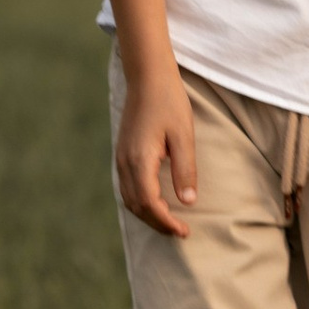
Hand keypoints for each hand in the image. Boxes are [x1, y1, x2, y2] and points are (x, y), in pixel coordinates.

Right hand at [115, 60, 199, 234]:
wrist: (147, 77)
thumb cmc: (169, 103)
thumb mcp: (184, 136)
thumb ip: (185, 169)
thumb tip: (188, 201)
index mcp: (140, 160)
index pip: (150, 204)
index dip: (166, 222)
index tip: (184, 231)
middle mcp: (125, 163)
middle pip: (137, 207)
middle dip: (158, 223)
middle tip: (180, 231)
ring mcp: (120, 159)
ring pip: (129, 199)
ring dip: (148, 215)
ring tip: (170, 221)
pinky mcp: (122, 154)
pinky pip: (126, 188)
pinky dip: (140, 202)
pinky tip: (156, 202)